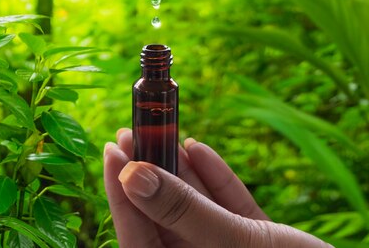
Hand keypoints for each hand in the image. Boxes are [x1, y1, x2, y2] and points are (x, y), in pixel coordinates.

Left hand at [104, 128, 331, 247]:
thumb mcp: (233, 243)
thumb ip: (183, 211)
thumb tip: (133, 175)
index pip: (137, 234)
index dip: (121, 190)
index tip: (113, 149)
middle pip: (164, 216)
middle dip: (149, 172)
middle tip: (134, 132)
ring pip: (194, 209)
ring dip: (181, 171)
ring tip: (164, 133)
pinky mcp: (255, 244)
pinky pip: (228, 210)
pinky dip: (216, 181)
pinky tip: (201, 150)